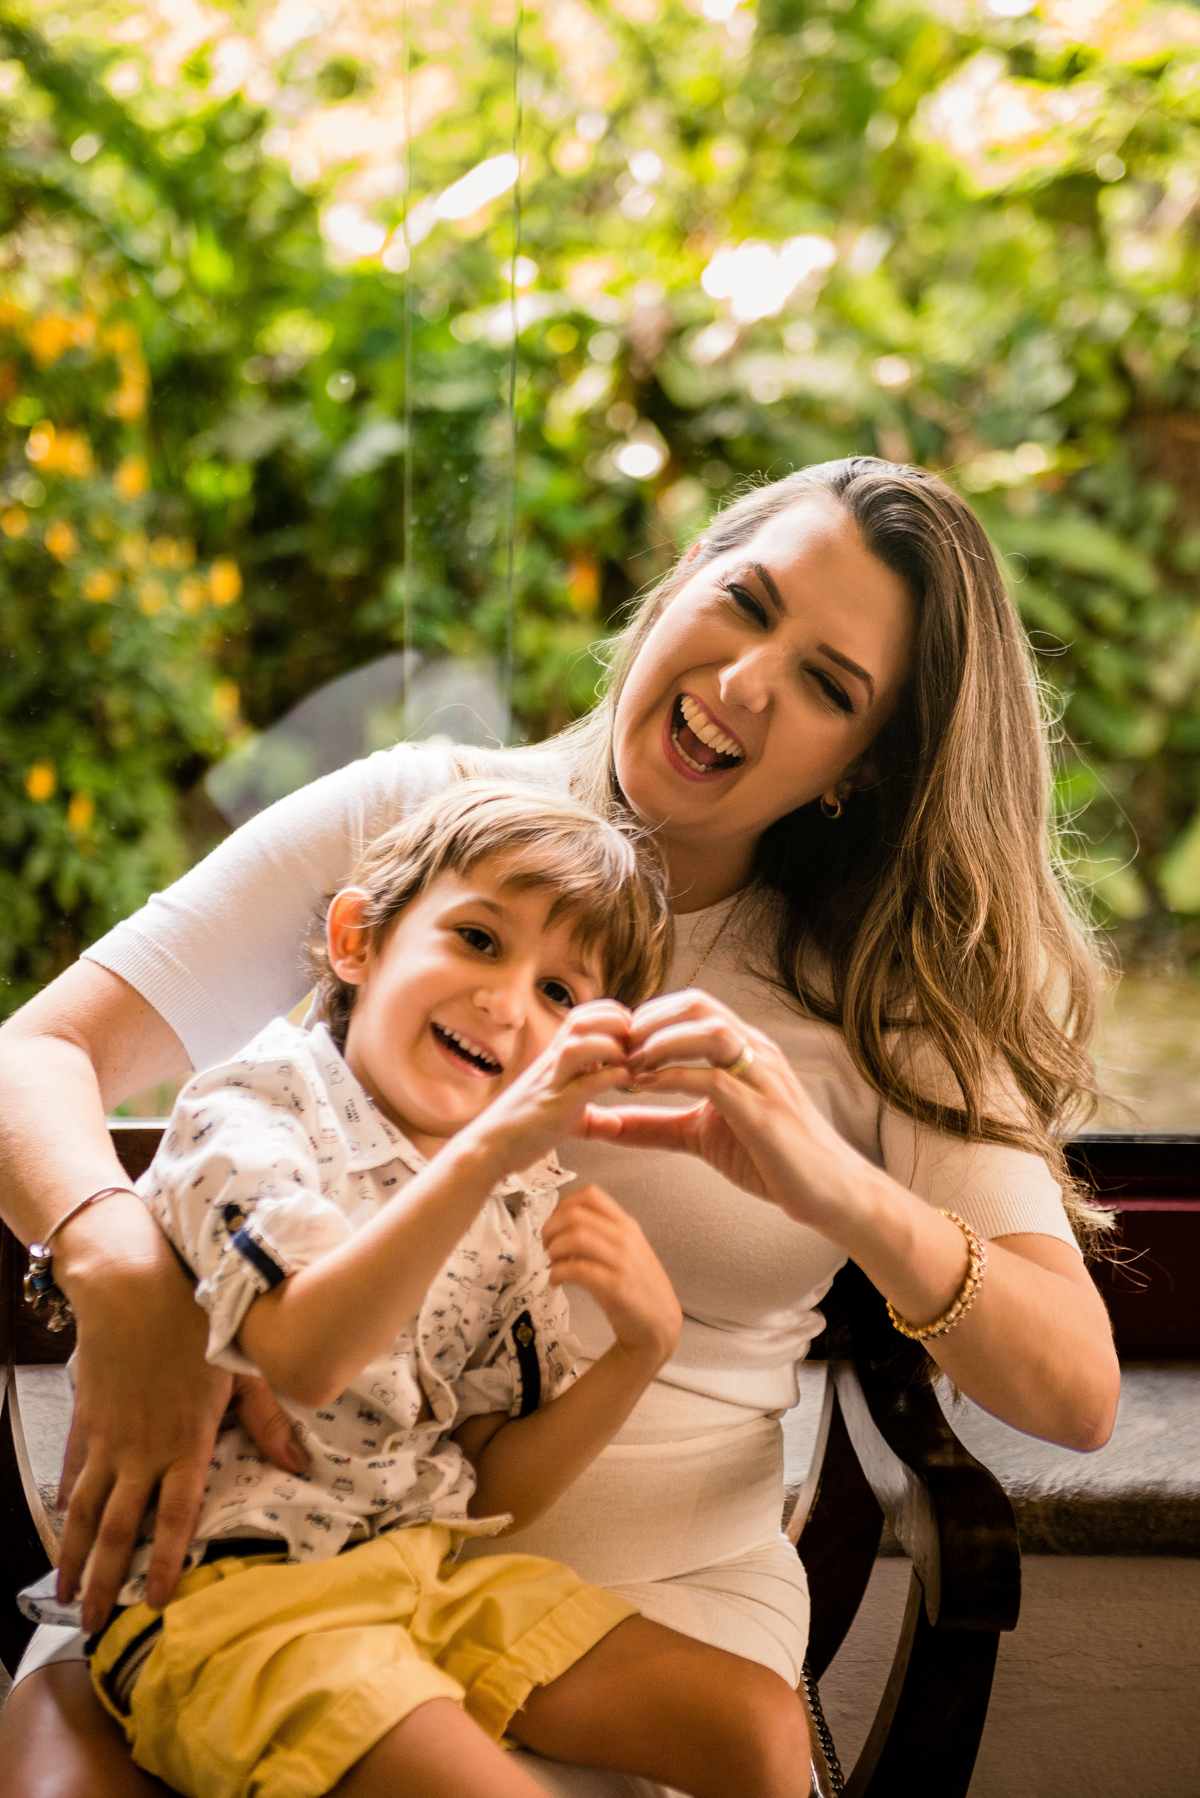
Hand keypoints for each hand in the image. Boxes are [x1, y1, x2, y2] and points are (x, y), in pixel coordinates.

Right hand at [57, 1255, 308, 1629]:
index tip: (153, 1604)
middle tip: (92, 1624)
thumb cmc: (197, 1323)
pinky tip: (63, 1528)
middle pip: (117, 1529)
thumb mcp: (242, 1369)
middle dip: (102, 1581)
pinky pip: (73, 1473)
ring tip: (64, 1593)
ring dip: (73, 1556)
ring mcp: (108, 1438)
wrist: (132, 1286)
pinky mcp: (87, 1420)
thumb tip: (299, 1464)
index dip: (162, 1565)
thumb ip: (267, 1422)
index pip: (173, 1519)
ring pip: (85, 1511)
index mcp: (185, 1442)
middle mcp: (141, 1451)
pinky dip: (66, 1505)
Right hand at [462, 1000, 634, 1174]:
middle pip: (581, 1020)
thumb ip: (592, 1118)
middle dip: (613, 1021)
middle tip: (632, 1040)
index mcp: (552, 1059)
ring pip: (579, 1044)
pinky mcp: (557, 1107)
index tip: (628, 1029)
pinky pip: (587, 1082)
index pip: (580, 1016)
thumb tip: (616, 1124)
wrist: (488, 1149)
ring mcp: (552, 1083)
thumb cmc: (522, 1132)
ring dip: (610, 1046)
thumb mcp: (563, 1118)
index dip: (608, 1013)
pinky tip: (624, 1082)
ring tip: (626, 1060)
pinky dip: (611, 1077)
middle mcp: (551, 1064)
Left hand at [542, 1182, 680, 1364]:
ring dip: (554, 1249)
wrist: (659, 1321)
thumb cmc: (637, 1284)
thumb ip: (602, 1233)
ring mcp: (622, 1261)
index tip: (553, 1222)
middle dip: (551, 1228)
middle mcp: (625, 1238)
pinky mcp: (616, 1287)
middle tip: (546, 1244)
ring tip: (553, 1263)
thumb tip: (562, 1224)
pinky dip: (558, 1273)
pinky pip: (578, 1270)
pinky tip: (556, 1281)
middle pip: (576, 1215)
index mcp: (626, 1224)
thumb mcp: (626, 1249)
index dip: (562, 1205)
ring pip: (576, 1238)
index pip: (590, 1194)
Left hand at [581, 989, 863, 1229]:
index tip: (618, 1042)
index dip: (649, 1015)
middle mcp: (756, 1052)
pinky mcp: (763, 1112)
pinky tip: (647, 1088)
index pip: (693, 1005)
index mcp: (744, 1050)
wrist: (828, 1191)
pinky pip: (714, 1078)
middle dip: (649, 1020)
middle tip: (617, 1049)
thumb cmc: (770, 1158)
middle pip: (697, 1005)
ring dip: (661, 1042)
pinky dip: (674, 1077)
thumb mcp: (700, 1136)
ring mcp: (762, 1078)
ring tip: (630, 1066)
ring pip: (708, 1031)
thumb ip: (654, 1126)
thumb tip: (603, 1124)